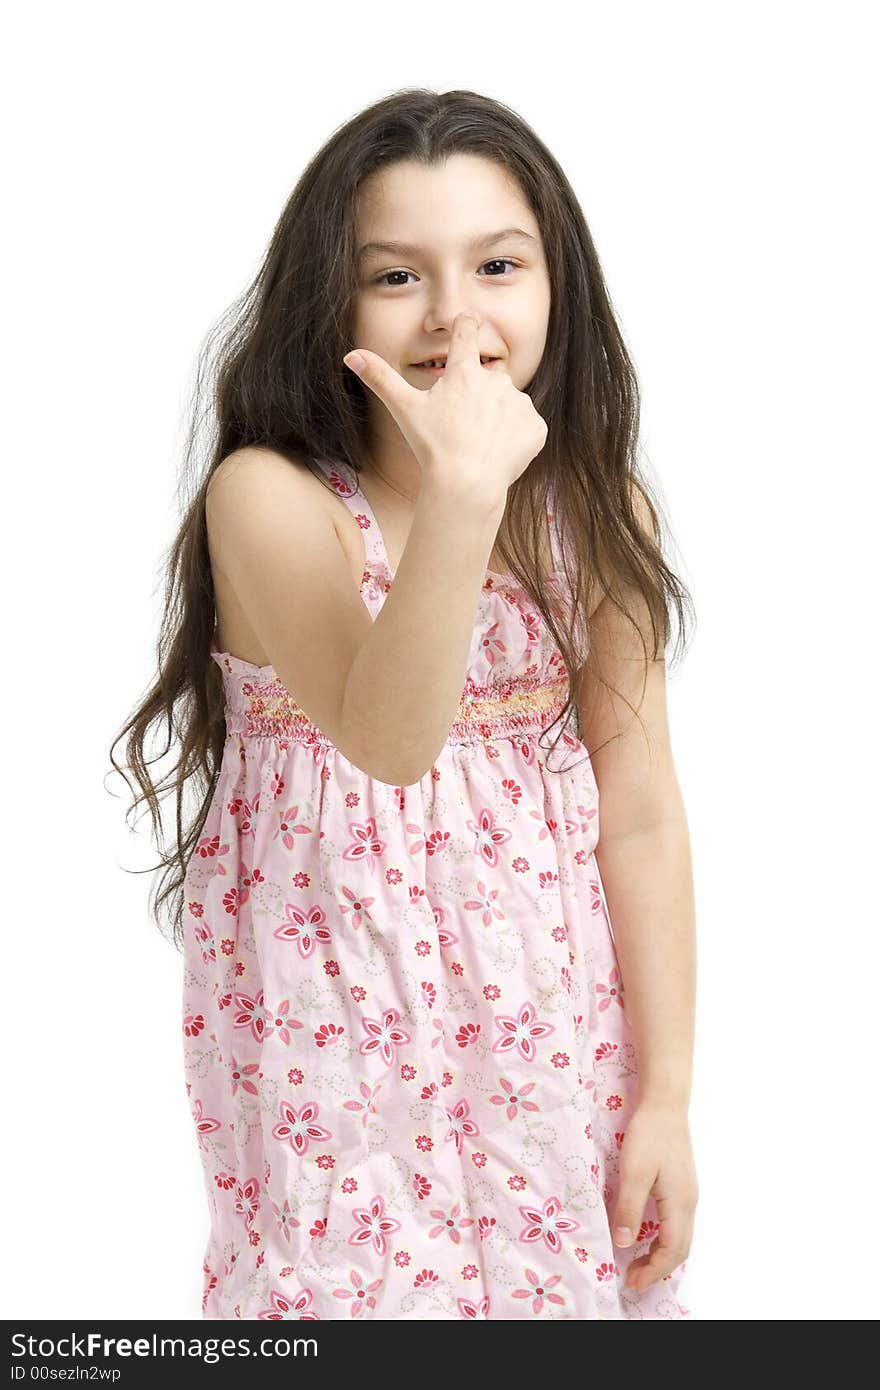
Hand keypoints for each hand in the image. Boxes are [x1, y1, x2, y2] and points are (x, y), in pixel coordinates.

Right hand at [342, 312, 547, 501]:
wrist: (467, 485)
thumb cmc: (433, 447)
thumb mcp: (404, 410)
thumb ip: (379, 378)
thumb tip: (350, 355)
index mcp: (464, 371)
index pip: (466, 331)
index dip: (464, 326)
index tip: (464, 324)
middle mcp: (496, 380)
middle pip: (487, 377)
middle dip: (477, 395)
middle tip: (462, 424)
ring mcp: (520, 404)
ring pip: (508, 402)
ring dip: (497, 416)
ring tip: (479, 441)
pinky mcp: (536, 428)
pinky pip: (526, 427)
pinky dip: (515, 438)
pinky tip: (498, 452)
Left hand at [610, 1101, 697, 1292]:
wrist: (665, 1104)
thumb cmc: (648, 1135)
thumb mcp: (633, 1171)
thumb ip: (629, 1208)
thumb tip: (625, 1244)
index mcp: (679, 1203)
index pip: (671, 1251)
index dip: (653, 1271)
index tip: (632, 1282)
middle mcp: (689, 1203)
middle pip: (680, 1249)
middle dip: (658, 1269)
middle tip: (633, 1279)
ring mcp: (689, 1194)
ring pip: (682, 1238)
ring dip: (663, 1256)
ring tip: (639, 1264)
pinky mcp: (683, 1186)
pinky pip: (679, 1225)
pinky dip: (666, 1241)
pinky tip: (649, 1238)